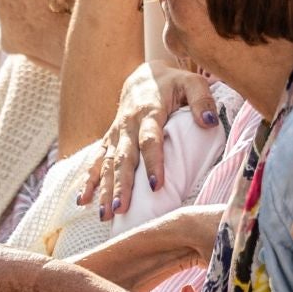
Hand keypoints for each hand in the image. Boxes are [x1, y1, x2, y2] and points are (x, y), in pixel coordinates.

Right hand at [78, 65, 218, 220]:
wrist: (143, 77)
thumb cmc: (174, 83)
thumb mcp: (192, 83)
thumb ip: (202, 101)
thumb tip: (209, 122)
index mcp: (149, 112)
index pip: (149, 140)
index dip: (153, 163)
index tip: (156, 186)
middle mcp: (127, 124)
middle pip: (123, 158)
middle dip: (121, 185)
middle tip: (121, 209)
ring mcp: (115, 133)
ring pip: (107, 163)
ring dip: (105, 189)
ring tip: (106, 214)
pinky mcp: (109, 140)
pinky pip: (96, 160)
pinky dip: (88, 180)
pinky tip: (83, 201)